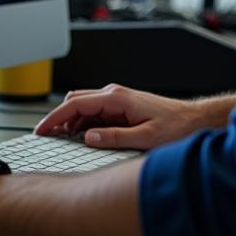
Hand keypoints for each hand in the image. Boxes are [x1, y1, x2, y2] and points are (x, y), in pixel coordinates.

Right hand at [34, 84, 205, 150]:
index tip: (41, 130)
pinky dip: (82, 123)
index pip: (75, 104)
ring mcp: (118, 100)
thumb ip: (115, 137)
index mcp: (117, 98)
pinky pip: (95, 113)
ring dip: (70, 121)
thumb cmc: (176, 127)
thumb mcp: (146, 138)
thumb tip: (88, 138)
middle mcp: (115, 95)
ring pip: (83, 106)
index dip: (54, 117)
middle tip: (45, 136)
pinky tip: (80, 137)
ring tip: (59, 140)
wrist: (194, 120)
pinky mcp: (122, 107)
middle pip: (75, 101)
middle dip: (57, 117)